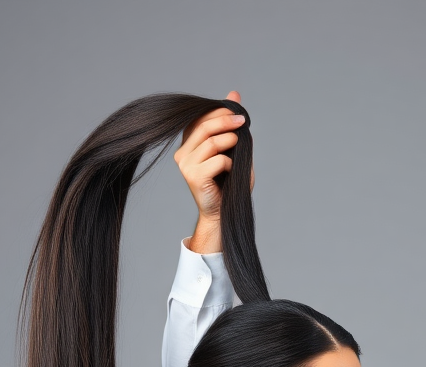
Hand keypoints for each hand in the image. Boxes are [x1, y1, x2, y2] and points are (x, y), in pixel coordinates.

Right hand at [174, 91, 249, 252]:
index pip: (200, 118)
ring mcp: (186, 165)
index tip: (239, 113)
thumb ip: (232, 122)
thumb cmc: (229, 183)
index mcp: (188, 144)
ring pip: (210, 142)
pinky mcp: (193, 177)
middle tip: (243, 121)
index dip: (219, 111)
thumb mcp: (234, 147)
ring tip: (238, 144)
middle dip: (226, 120)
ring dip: (229, 140)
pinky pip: (217, 160)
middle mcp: (183, 153)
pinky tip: (231, 170)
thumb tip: (234, 93)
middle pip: (204, 126)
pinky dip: (229, 162)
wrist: (223, 214)